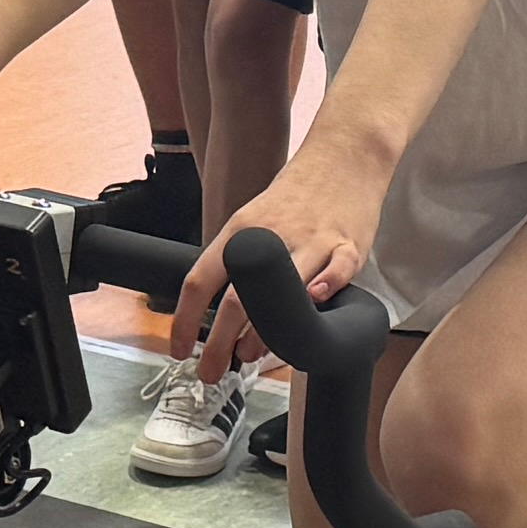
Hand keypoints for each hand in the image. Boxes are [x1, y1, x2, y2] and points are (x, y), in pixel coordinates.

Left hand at [183, 131, 384, 371]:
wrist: (343, 155)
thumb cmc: (295, 195)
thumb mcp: (252, 220)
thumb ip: (236, 260)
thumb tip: (214, 308)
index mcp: (240, 231)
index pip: (199, 280)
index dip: (184, 320)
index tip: (178, 349)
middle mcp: (271, 236)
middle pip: (237, 300)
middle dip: (219, 345)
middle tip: (213, 372)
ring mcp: (312, 240)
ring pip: (283, 295)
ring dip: (265, 336)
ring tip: (251, 358)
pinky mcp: (348, 244)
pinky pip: (338, 271)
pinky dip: (326, 290)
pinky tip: (314, 309)